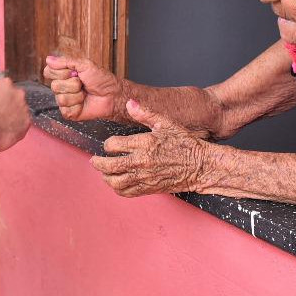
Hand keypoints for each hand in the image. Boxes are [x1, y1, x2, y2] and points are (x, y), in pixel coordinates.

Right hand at [0, 77, 31, 151]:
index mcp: (5, 83)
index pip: (6, 86)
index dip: (0, 95)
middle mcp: (18, 94)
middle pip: (16, 98)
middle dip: (9, 104)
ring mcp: (24, 108)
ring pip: (20, 112)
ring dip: (14, 116)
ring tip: (2, 124)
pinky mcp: (27, 122)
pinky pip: (23, 125)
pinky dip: (17, 128)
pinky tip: (7, 131)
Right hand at [43, 55, 124, 121]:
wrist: (112, 95)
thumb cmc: (101, 79)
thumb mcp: (85, 64)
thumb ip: (66, 61)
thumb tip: (49, 59)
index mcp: (62, 75)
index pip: (48, 72)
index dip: (61, 72)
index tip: (74, 72)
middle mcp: (61, 87)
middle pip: (54, 86)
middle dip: (73, 84)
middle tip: (82, 83)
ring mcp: (64, 100)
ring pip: (61, 98)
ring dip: (77, 95)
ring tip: (84, 93)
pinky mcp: (68, 112)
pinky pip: (66, 109)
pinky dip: (78, 105)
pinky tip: (83, 103)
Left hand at [90, 100, 210, 196]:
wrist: (201, 166)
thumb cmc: (186, 144)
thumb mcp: (167, 123)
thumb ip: (146, 113)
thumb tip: (131, 103)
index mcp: (145, 143)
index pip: (113, 145)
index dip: (107, 144)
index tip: (109, 145)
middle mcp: (142, 162)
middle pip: (110, 166)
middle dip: (98, 163)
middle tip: (95, 161)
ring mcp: (145, 177)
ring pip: (116, 182)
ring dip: (106, 178)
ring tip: (104, 173)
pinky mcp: (150, 189)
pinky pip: (127, 193)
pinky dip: (118, 189)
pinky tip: (117, 183)